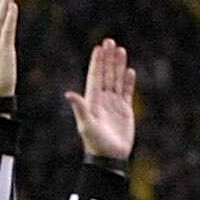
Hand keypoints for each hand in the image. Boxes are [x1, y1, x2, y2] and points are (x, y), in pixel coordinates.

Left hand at [65, 36, 135, 159]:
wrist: (109, 157)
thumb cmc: (96, 143)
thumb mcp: (86, 125)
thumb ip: (80, 108)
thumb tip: (69, 93)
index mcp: (92, 100)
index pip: (95, 76)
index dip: (97, 62)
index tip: (99, 48)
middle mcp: (103, 99)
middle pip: (106, 74)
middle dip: (108, 58)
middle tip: (110, 41)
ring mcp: (114, 104)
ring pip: (116, 79)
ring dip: (118, 65)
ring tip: (121, 50)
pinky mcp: (125, 110)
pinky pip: (127, 92)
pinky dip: (128, 81)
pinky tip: (129, 70)